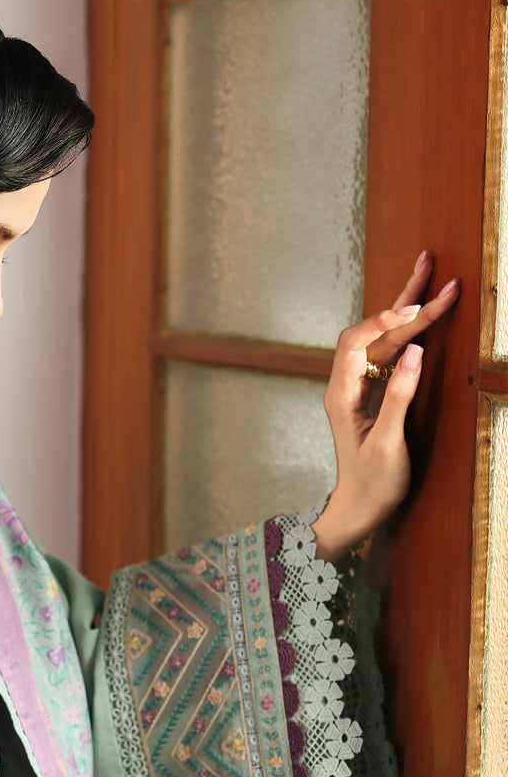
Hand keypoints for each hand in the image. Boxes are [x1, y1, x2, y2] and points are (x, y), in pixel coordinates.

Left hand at [312, 250, 459, 561]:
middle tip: (431, 267)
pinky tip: (424, 318)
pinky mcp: (372, 393)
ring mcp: (358, 387)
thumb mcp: (388, 443)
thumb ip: (399, 397)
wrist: (358, 509)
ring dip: (407, 311)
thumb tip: (415, 353)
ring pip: (382, 339)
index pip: (356, 341)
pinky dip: (408, 333)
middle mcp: (346, 385)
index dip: (384, 320)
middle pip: (371, 331)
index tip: (415, 311)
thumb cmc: (372, 484)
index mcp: (342, 395)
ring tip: (434, 282)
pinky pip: (388, 354)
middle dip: (402, 300)